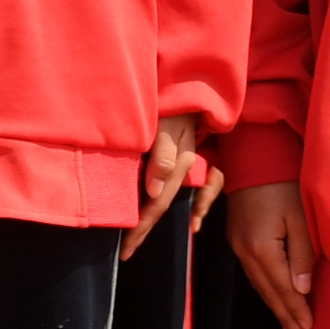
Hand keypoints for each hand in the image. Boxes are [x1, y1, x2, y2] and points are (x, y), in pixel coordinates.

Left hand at [123, 113, 206, 255]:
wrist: (191, 78)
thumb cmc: (175, 100)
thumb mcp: (168, 126)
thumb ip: (163, 158)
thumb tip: (154, 194)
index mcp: (179, 163)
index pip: (155, 203)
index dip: (140, 227)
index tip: (125, 248)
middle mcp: (187, 166)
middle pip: (163, 204)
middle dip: (145, 228)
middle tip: (127, 251)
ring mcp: (192, 160)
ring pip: (181, 198)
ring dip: (161, 217)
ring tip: (143, 236)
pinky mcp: (194, 152)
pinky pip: (204, 186)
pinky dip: (199, 203)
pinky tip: (194, 221)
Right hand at [227, 181, 315, 328]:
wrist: (254, 157)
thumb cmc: (283, 184)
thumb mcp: (301, 218)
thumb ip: (302, 254)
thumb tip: (302, 288)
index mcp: (261, 247)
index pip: (283, 288)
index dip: (297, 311)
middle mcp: (245, 250)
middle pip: (268, 292)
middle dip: (285, 316)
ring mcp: (238, 245)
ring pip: (259, 285)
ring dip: (275, 307)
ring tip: (290, 327)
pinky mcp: (238, 238)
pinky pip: (253, 273)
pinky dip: (267, 290)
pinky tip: (275, 299)